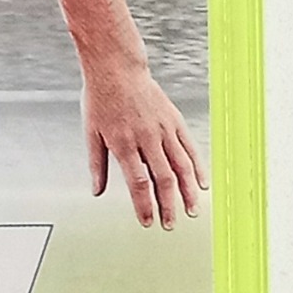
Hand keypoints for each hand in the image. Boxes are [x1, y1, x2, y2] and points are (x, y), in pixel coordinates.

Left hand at [82, 61, 207, 228]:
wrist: (116, 68)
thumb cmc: (99, 100)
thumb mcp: (91, 133)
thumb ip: (97, 165)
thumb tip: (97, 193)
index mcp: (123, 143)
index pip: (138, 182)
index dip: (145, 205)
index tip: (148, 222)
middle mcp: (146, 138)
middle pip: (162, 178)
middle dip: (168, 205)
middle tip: (170, 224)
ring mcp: (163, 128)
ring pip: (180, 165)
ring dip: (187, 191)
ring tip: (191, 211)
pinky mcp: (174, 120)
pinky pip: (189, 147)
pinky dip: (197, 167)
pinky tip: (201, 184)